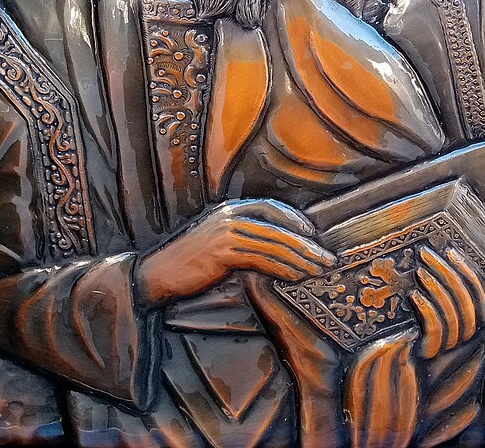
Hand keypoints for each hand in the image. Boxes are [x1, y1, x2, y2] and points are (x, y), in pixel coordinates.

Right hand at [136, 199, 335, 307]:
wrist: (157, 273)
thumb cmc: (189, 262)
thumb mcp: (220, 243)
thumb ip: (245, 240)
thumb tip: (278, 252)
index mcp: (231, 208)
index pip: (271, 207)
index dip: (295, 220)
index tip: (313, 234)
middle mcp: (231, 214)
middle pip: (278, 226)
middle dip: (306, 244)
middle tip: (327, 258)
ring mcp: (227, 230)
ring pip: (274, 243)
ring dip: (300, 258)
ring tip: (317, 271)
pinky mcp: (223, 250)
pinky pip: (261, 258)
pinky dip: (281, 268)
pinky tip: (294, 276)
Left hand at [409, 246, 484, 358]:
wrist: (407, 359)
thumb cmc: (426, 325)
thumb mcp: (442, 306)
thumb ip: (451, 289)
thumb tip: (448, 254)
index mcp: (477, 320)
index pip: (477, 292)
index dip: (465, 270)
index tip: (449, 251)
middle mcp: (469, 334)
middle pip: (463, 299)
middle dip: (444, 272)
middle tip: (426, 254)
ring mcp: (451, 344)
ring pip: (450, 313)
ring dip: (435, 288)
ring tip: (419, 271)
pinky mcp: (433, 352)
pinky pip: (435, 329)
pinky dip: (426, 309)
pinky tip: (414, 296)